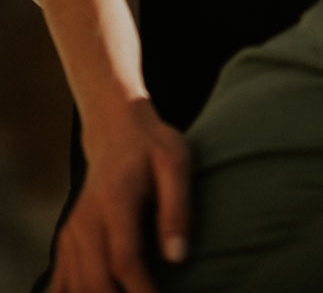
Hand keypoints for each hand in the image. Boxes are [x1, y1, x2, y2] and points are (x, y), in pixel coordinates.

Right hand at [50, 99, 188, 292]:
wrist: (116, 130)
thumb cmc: (152, 146)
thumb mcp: (176, 162)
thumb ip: (177, 208)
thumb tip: (177, 258)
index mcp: (116, 200)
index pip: (123, 259)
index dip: (141, 290)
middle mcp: (86, 219)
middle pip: (94, 281)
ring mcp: (72, 231)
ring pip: (75, 286)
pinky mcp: (67, 239)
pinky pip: (60, 281)